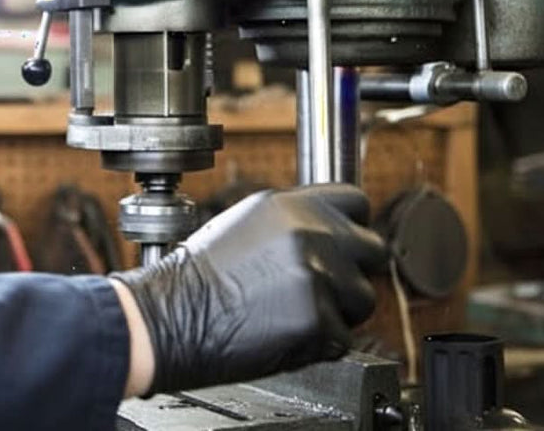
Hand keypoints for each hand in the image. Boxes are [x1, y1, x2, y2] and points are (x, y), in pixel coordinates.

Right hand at [111, 185, 387, 394]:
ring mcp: (317, 275)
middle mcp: (309, 233)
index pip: (357, 201)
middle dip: (351, 272)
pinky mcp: (318, 318)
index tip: (344, 245)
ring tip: (293, 312)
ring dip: (339, 311)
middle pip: (373, 250)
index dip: (353, 227)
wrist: (171, 315)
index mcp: (291, 205)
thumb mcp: (246, 224)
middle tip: (318, 288)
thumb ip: (294, 222)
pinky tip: (284, 332)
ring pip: (363, 298)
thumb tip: (331, 229)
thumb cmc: (199, 277)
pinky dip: (320, 343)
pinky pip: (343, 337)